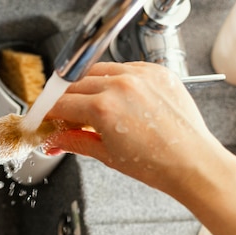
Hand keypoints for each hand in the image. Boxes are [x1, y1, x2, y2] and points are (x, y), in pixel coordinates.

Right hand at [43, 62, 226, 197]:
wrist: (192, 163)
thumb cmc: (156, 164)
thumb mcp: (106, 155)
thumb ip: (74, 142)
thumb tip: (54, 140)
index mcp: (103, 108)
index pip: (61, 103)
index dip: (47, 113)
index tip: (43, 117)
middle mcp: (120, 85)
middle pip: (74, 85)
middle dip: (64, 101)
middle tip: (63, 118)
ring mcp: (140, 75)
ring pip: (97, 71)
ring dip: (85, 87)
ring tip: (90, 109)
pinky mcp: (156, 72)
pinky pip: (123, 67)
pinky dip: (112, 79)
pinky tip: (113, 98)